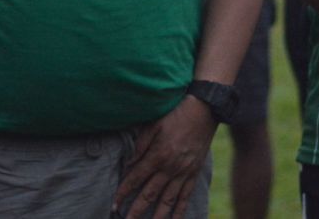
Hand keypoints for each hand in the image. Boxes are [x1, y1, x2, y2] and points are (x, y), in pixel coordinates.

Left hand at [113, 97, 216, 218]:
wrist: (204, 110)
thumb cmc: (175, 114)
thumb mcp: (154, 124)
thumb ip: (140, 145)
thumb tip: (129, 163)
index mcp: (158, 155)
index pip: (136, 178)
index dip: (124, 192)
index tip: (114, 204)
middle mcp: (170, 167)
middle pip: (150, 194)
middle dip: (136, 210)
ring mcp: (184, 172)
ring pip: (168, 200)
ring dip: (157, 216)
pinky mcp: (194, 173)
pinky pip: (185, 196)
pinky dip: (180, 210)